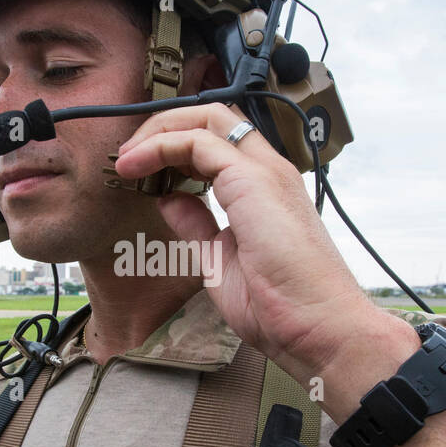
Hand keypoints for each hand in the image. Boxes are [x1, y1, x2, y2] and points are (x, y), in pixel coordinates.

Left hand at [112, 104, 412, 386]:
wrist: (318, 328)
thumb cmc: (281, 307)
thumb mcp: (221, 259)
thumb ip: (198, 225)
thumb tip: (170, 199)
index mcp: (265, 190)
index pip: (219, 142)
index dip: (176, 146)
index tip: (141, 171)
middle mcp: (268, 172)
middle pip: (212, 119)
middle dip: (163, 127)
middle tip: (129, 155)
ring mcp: (264, 172)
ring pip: (206, 118)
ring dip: (159, 132)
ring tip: (127, 158)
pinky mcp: (252, 180)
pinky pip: (197, 142)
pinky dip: (161, 146)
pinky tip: (136, 168)